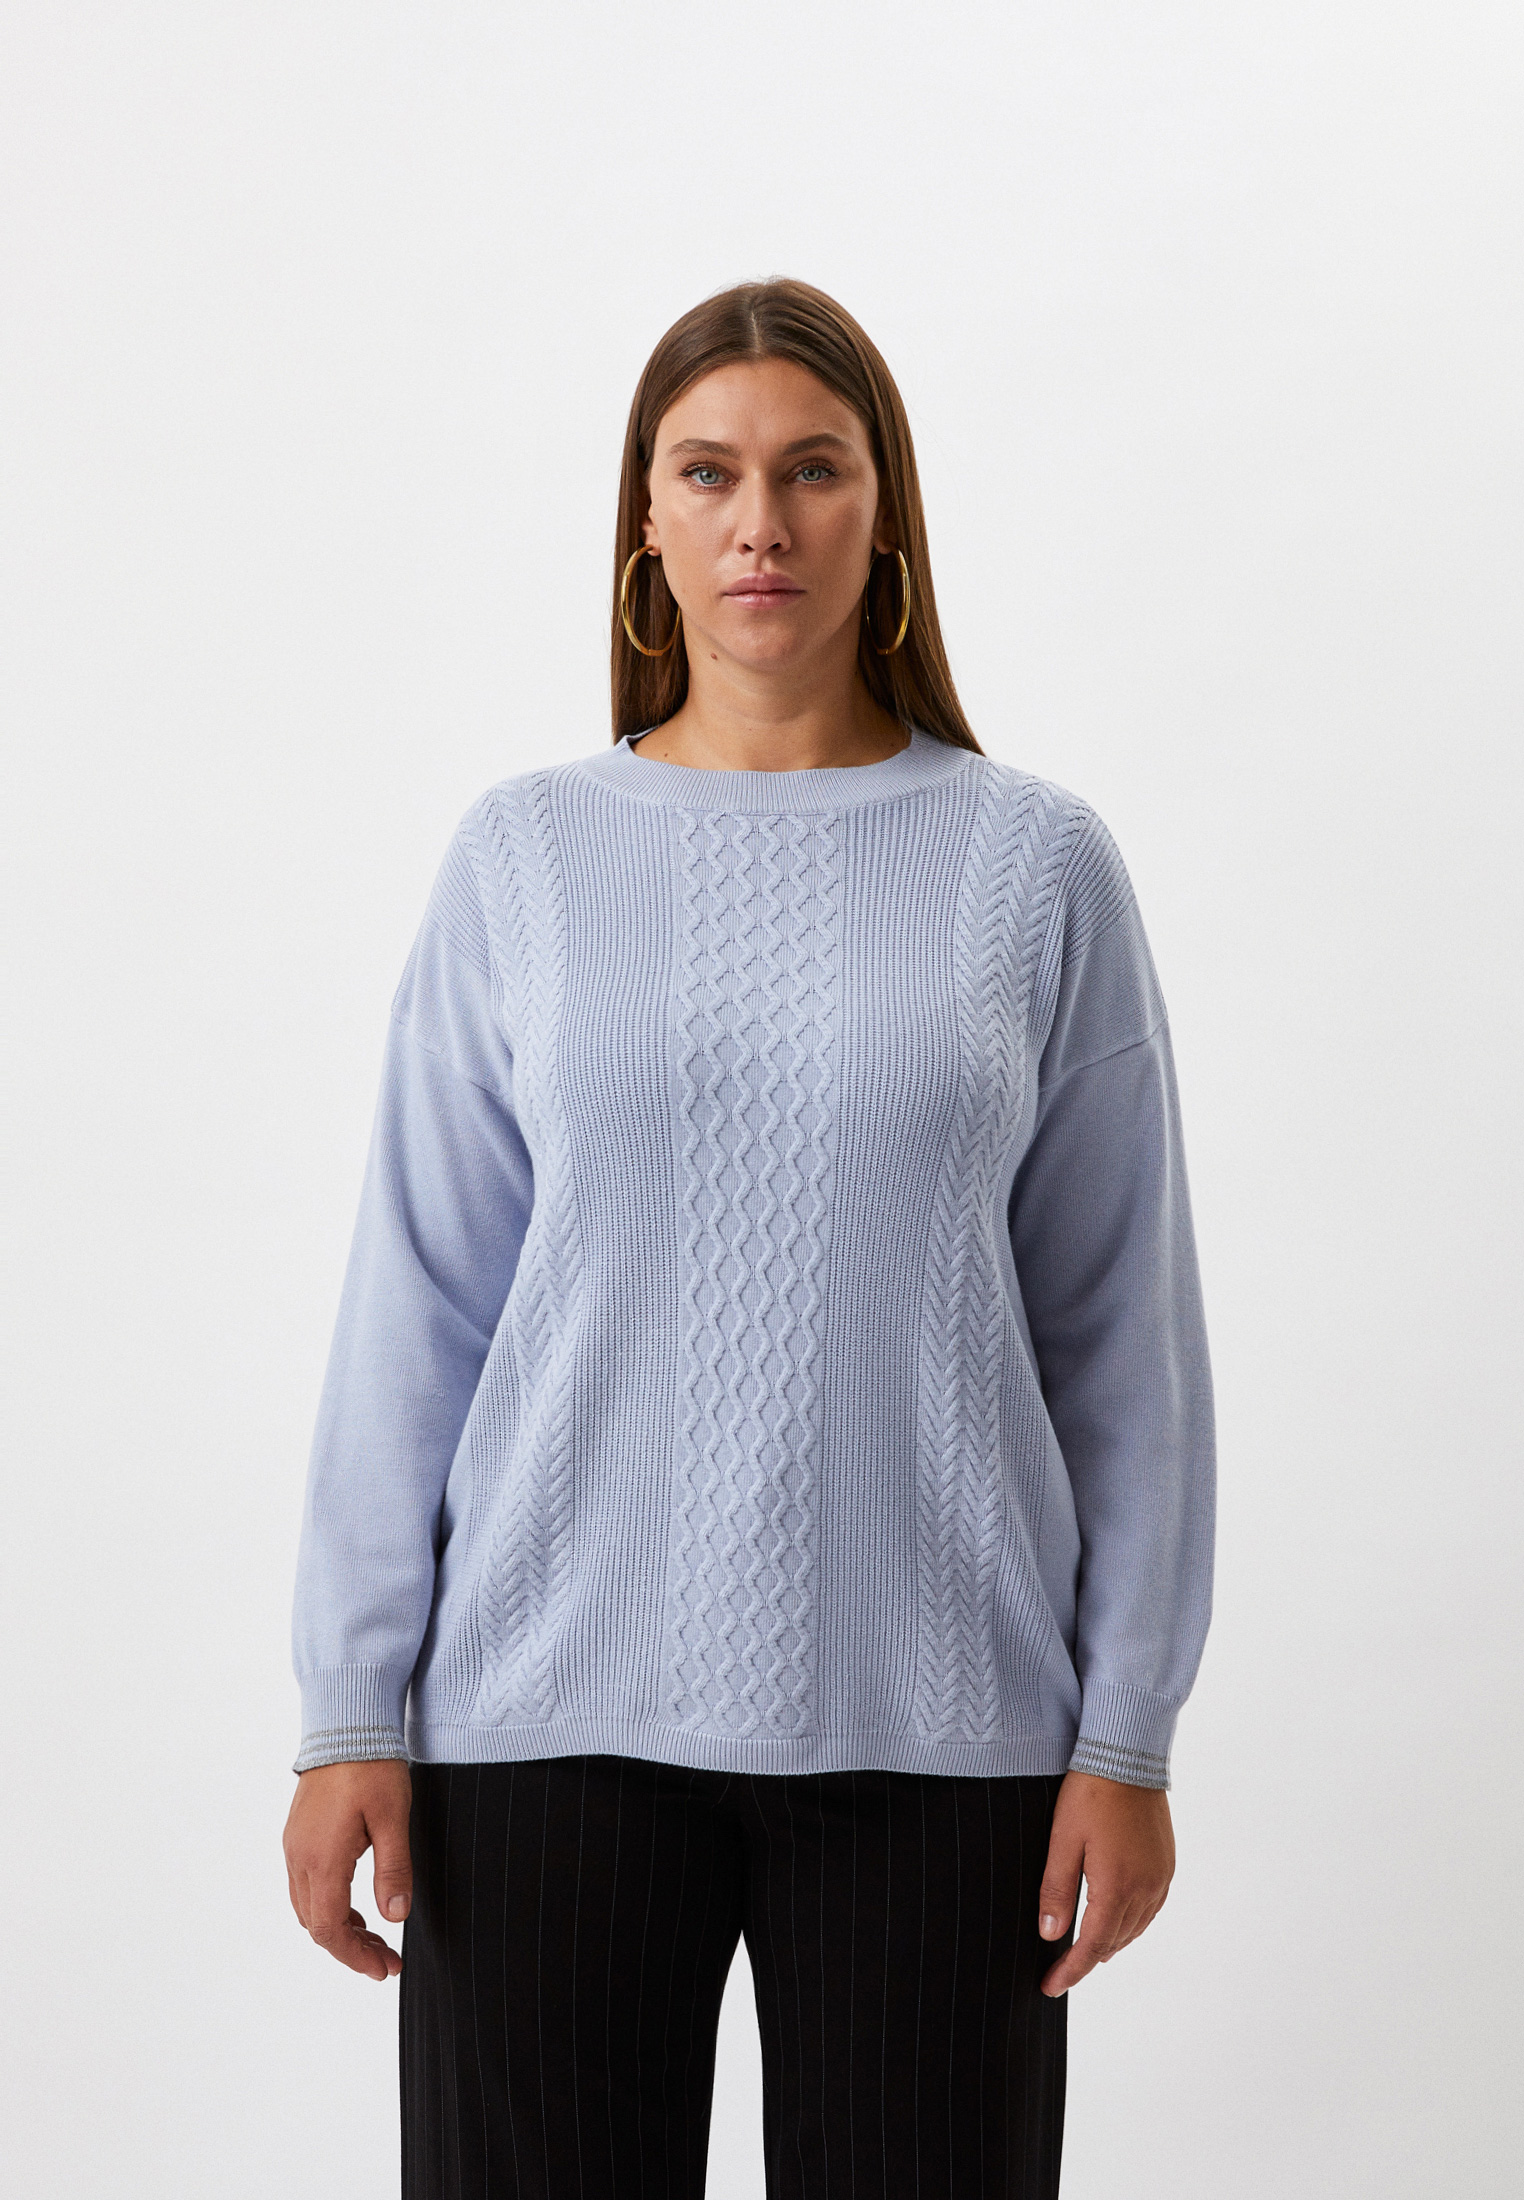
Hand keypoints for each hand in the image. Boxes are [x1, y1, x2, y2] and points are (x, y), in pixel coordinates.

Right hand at [283, 1758, 413, 1980]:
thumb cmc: (371, 1766)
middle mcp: (301, 1857)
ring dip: (339, 1928)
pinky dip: (329, 1905)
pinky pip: (306, 1885)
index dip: (356, 1956)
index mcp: (323, 1859)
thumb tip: (396, 1918)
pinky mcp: (298, 1834)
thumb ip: (394, 1870)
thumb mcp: (393, 1818)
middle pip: (317, 1925)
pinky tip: (356, 1904)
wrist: (346, 1723)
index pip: (331, 1929)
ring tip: (375, 1937)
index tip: (384, 1969)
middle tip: (387, 1960)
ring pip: (308, 1907)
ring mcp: (296, 1845)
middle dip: (352, 1949)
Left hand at [1037, 1769, 1174, 1995]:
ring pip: (1134, 1929)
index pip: (1092, 1946)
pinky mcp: (1166, 1864)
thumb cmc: (1090, 1792)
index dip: (1071, 1971)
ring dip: (1109, 1943)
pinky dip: (1129, 1923)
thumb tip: (1049, 1935)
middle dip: (1087, 1959)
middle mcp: (1145, 1889)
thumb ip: (1056, 1890)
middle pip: (1114, 1942)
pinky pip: (1149, 1909)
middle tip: (1060, 1970)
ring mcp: (1160, 1877)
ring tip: (1084, 1952)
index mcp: (1117, 1887)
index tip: (1050, 1987)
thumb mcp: (1062, 1840)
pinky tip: (1114, 1920)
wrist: (1127, 1754)